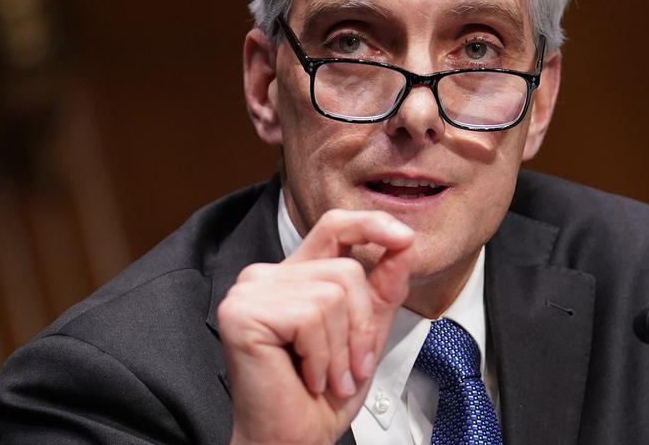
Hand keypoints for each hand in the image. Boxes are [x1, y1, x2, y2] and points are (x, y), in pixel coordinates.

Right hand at [218, 209, 414, 444]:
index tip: (405, 238)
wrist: (292, 440)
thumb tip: (406, 244)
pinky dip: (321, 356)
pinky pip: (310, 317)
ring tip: (327, 378)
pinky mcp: (242, 312)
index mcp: (296, 275)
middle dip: (360, 326)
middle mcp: (268, 275)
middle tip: (349, 369)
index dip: (370, 224)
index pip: (334, 227)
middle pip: (345, 269)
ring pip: (332, 294)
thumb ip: (383, 287)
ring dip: (341, 349)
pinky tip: (307, 378)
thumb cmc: (322, 396)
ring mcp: (250, 290)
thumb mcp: (366, 333)